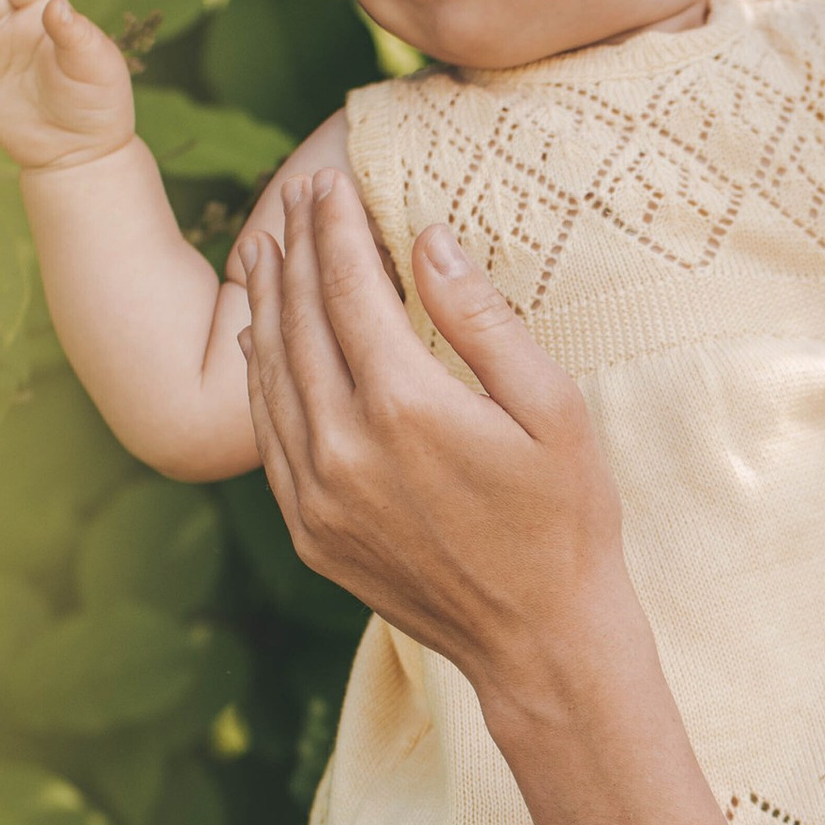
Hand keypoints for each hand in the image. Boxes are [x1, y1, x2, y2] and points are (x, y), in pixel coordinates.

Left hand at [239, 171, 635, 700]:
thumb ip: (483, 319)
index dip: (336, 228)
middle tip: (293, 198)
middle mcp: (344, 448)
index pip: (350, 289)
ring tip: (265, 250)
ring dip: (266, 305)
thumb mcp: (551, 408)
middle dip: (296, 250)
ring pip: (271, 376)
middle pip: (301, 322)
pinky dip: (260, 377)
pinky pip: (269, 436)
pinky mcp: (309, 532)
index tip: (328, 183)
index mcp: (406, 407)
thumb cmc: (565, 520)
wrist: (539, 641)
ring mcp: (317, 496)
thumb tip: (429, 240)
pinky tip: (262, 339)